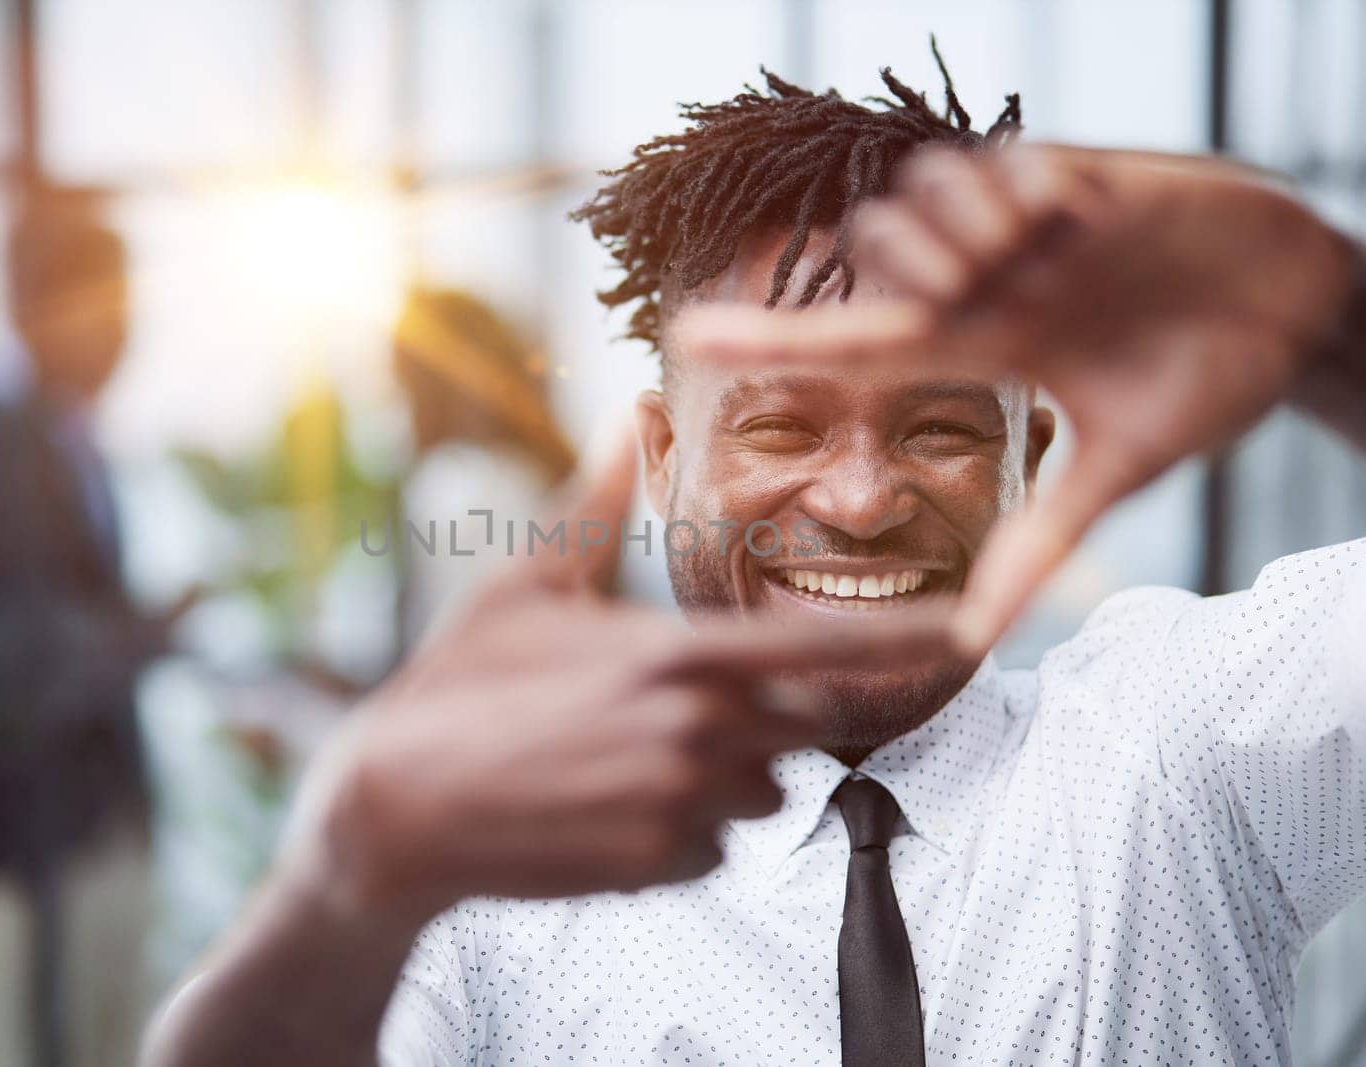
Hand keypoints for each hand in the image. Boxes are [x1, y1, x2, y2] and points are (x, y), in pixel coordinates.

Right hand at [285, 430, 951, 925]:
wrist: (395, 806)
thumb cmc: (457, 681)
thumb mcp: (524, 584)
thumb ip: (596, 507)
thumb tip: (623, 415)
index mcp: (676, 653)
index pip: (822, 650)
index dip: (902, 642)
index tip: (971, 631)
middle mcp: (697, 731)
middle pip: (802, 729)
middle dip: (766, 720)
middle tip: (678, 710)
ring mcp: (682, 805)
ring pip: (760, 794)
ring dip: (718, 780)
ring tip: (620, 760)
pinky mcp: (659, 866)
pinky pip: (712, 847)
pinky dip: (678, 832)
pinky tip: (602, 807)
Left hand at [683, 144, 1359, 651]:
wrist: (1300, 315)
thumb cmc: (1206, 383)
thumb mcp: (1114, 473)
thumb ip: (1037, 544)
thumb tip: (966, 642)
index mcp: (984, 345)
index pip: (857, 340)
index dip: (776, 339)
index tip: (691, 341)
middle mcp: (988, 282)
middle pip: (878, 249)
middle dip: (904, 277)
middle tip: (975, 305)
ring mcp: (1025, 225)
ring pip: (921, 197)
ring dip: (958, 238)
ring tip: (1031, 266)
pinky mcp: (1074, 173)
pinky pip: (995, 165)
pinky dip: (1011, 200)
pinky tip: (1073, 224)